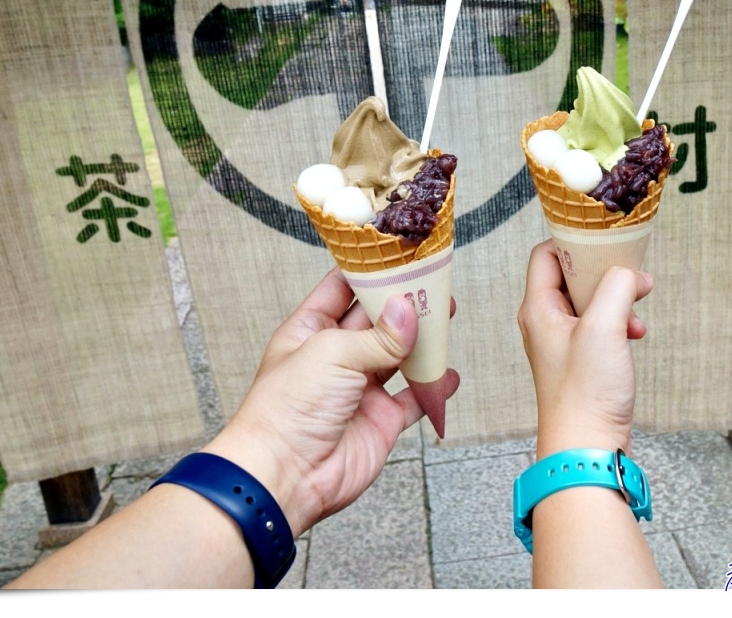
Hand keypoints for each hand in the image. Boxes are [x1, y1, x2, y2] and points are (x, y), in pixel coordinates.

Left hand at [205, 268, 459, 535]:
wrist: (285, 476)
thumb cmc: (286, 411)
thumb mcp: (332, 354)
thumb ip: (378, 335)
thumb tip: (408, 310)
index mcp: (311, 330)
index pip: (343, 288)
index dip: (370, 271)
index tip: (400, 254)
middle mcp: (336, 356)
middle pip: (377, 319)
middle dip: (404, 302)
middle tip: (435, 283)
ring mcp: (360, 389)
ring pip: (399, 355)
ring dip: (422, 339)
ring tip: (446, 318)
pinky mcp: (380, 420)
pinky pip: (413, 399)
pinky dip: (432, 386)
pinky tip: (446, 374)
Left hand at [517, 241, 652, 456]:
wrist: (587, 447)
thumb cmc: (585, 394)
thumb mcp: (604, 328)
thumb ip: (617, 288)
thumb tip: (630, 272)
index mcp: (538, 308)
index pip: (546, 254)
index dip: (574, 242)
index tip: (605, 242)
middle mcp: (544, 321)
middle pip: (571, 275)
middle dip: (605, 273)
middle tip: (630, 277)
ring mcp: (562, 341)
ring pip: (590, 301)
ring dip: (617, 300)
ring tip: (636, 312)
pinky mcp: (580, 359)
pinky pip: (599, 325)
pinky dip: (619, 323)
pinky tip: (634, 335)